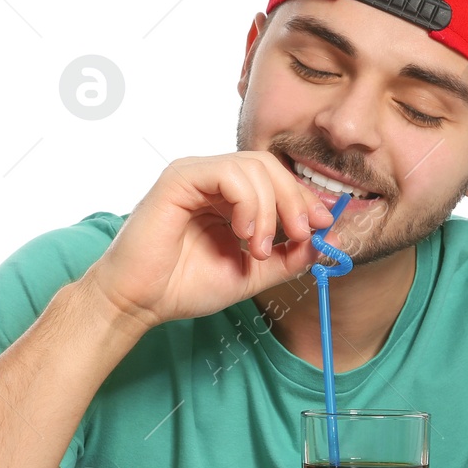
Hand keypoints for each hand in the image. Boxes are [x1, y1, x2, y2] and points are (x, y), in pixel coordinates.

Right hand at [83, 151, 333, 328]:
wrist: (140, 301)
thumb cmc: (184, 286)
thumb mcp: (252, 274)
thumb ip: (288, 257)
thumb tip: (326, 241)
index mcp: (227, 196)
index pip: (276, 179)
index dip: (304, 199)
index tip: (323, 226)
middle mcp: (211, 179)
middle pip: (269, 166)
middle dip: (294, 200)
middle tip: (301, 235)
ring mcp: (195, 174)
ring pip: (254, 167)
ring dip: (271, 209)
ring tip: (260, 248)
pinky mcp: (179, 178)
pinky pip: (228, 173)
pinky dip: (248, 202)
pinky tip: (244, 233)